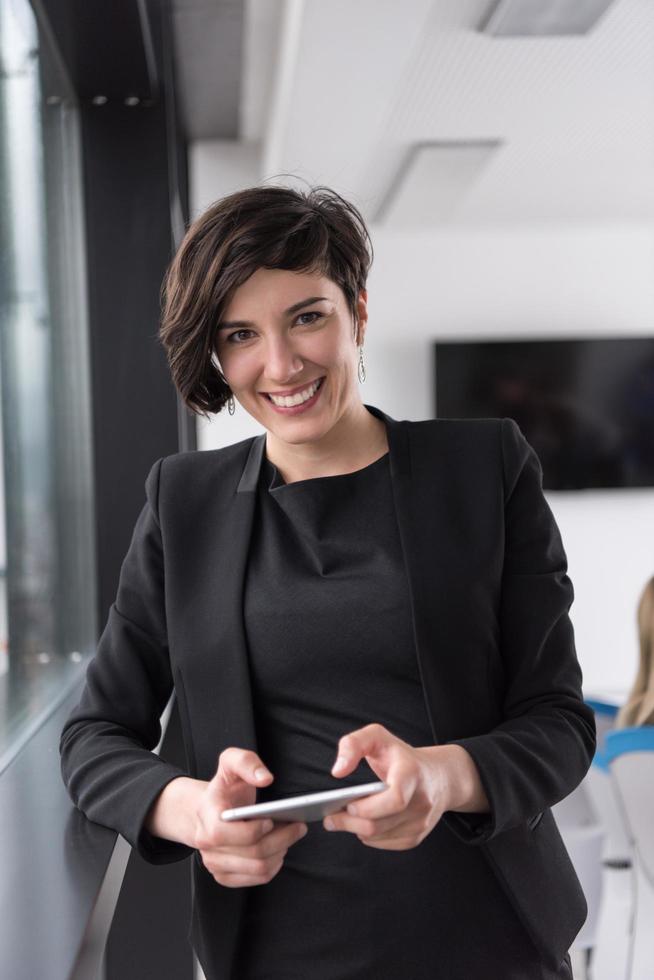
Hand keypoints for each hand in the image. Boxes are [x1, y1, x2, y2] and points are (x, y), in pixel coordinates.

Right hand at [193, 748, 307, 886]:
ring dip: (281, 852)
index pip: (239, 834)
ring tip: (290, 835)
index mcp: (208, 817)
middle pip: (255, 853)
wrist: (206, 810)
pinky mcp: (224, 876)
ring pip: (259, 869)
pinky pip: (258, 878)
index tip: (274, 818)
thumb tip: (265, 778)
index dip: (261, 829)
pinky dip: (274, 865)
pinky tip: (279, 849)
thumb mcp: (230, 762)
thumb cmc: (223, 787)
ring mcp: (214, 864)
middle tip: (299, 826)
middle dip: (283, 839)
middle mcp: (207, 845)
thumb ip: (246, 762)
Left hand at [323, 723, 450, 850]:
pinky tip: (360, 824)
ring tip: (341, 819)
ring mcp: (420, 821)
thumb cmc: (402, 756)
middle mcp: (421, 800)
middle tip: (330, 817)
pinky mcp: (417, 836)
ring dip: (355, 830)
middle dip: (349, 822)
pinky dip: (368, 837)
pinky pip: (385, 843)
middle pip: (379, 824)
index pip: (395, 799)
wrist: (439, 777)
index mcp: (412, 773)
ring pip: (378, 837)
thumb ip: (353, 744)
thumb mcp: (378, 736)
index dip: (368, 807)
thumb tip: (338, 771)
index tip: (348, 804)